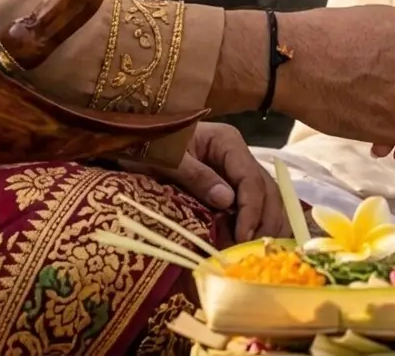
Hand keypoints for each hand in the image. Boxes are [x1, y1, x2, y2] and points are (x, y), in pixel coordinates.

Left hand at [124, 122, 289, 242]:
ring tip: (255, 251)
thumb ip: (196, 176)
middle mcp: (238, 155)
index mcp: (227, 142)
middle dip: (264, 221)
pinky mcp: (228, 187)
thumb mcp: (166, 159)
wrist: (129, 142)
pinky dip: (253, 225)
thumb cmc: (146, 145)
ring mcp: (235, 172)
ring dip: (263, 225)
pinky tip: (250, 243)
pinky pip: (249, 205)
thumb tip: (228, 201)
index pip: (250, 178)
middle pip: (265, 189)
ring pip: (264, 199)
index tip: (243, 236)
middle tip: (253, 251)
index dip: (251, 209)